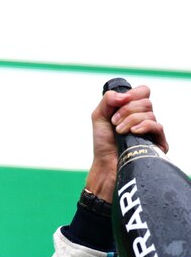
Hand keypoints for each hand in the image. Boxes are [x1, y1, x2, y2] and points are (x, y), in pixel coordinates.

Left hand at [85, 84, 166, 200]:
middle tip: (114, 122)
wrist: (105, 164)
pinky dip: (144, 126)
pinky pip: (157, 126)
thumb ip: (108, 99)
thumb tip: (126, 95)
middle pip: (145, 101)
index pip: (142, 92)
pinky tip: (133, 132)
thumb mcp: (99, 116)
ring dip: (130, 120)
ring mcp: (152, 130)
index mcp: (133, 110)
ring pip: (150, 113)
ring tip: (119, 132)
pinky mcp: (158, 142)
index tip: (118, 104)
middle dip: (126, 110)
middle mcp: (145, 118)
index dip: (132, 94)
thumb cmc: (103, 142)